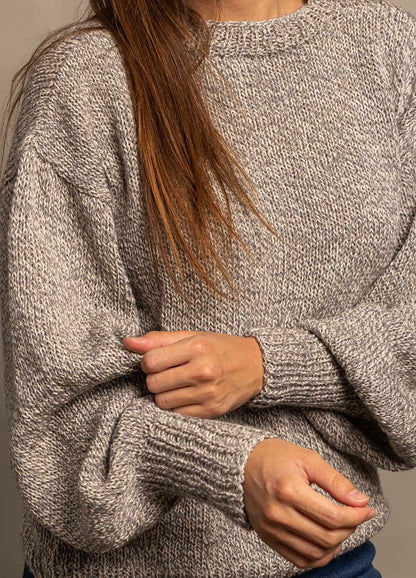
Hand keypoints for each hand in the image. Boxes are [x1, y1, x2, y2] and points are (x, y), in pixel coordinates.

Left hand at [123, 330, 264, 416]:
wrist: (256, 366)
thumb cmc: (220, 348)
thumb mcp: (192, 336)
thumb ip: (159, 340)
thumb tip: (127, 342)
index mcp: (197, 347)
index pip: (150, 362)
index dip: (148, 362)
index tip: (157, 361)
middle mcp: (203, 371)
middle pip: (153, 384)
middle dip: (155, 379)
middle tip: (169, 373)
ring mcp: (208, 394)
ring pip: (162, 402)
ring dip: (165, 394)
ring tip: (178, 384)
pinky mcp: (212, 411)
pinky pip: (177, 414)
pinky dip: (177, 406)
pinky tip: (187, 395)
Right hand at [243, 438, 375, 569]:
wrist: (241, 464)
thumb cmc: (275, 457)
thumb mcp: (308, 459)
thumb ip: (335, 481)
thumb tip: (360, 500)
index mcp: (289, 491)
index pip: (332, 516)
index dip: (356, 516)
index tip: (367, 509)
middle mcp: (278, 514)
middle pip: (326, 537)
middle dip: (350, 528)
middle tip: (356, 515)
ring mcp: (271, 529)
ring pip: (315, 553)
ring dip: (336, 544)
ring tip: (342, 527)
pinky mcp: (267, 538)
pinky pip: (299, 560)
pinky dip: (318, 557)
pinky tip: (327, 543)